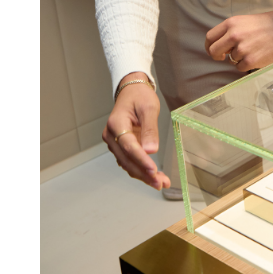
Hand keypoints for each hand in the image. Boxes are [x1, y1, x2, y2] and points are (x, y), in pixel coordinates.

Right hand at [102, 73, 170, 190]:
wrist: (131, 91)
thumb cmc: (140, 96)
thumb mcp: (149, 108)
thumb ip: (150, 129)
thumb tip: (151, 150)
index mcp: (116, 124)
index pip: (129, 146)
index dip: (141, 160)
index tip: (153, 170)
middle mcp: (111, 136)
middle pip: (127, 160)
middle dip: (144, 173)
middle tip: (160, 183)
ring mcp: (114, 143)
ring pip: (128, 164)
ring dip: (143, 175)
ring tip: (161, 182)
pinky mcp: (120, 147)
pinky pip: (130, 161)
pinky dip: (141, 170)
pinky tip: (154, 176)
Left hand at [206, 10, 272, 71]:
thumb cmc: (266, 24)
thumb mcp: (244, 21)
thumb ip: (231, 31)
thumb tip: (221, 46)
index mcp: (231, 23)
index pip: (210, 37)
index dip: (209, 46)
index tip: (214, 50)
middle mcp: (234, 35)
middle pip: (214, 51)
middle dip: (218, 56)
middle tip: (224, 57)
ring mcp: (242, 48)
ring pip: (231, 60)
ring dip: (239, 58)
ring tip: (253, 50)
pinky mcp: (251, 59)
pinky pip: (240, 67)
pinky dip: (247, 65)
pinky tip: (256, 56)